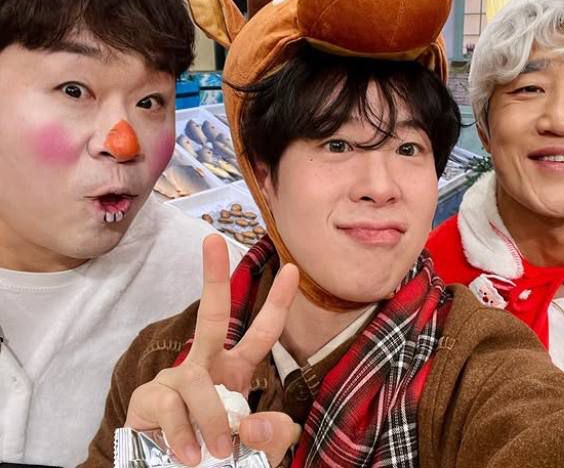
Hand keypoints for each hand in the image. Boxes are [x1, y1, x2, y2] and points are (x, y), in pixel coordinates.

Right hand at [125, 234, 300, 465]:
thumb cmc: (221, 458)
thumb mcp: (258, 451)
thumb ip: (272, 437)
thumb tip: (256, 423)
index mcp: (235, 371)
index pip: (260, 333)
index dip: (277, 303)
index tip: (293, 271)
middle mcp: (204, 366)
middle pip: (211, 315)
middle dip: (213, 277)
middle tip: (213, 239)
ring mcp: (175, 380)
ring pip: (195, 382)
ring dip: (212, 420)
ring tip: (216, 453)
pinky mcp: (148, 400)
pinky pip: (169, 407)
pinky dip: (184, 435)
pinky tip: (189, 455)